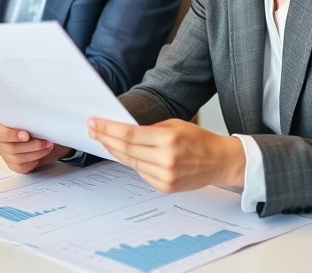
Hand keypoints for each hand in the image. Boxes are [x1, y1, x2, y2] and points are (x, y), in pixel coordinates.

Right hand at [0, 120, 70, 173]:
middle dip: (32, 145)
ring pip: (17, 159)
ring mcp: (6, 154)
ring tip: (48, 146)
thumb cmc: (35, 121)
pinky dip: (34, 161)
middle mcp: (0, 141)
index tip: (27, 135)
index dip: (12, 135)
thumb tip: (35, 111)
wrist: (44, 133)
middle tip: (46, 141)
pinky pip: (22, 167)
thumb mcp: (32, 114)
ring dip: (36, 153)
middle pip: (11, 148)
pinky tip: (42, 153)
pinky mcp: (13, 164)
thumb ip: (29, 115)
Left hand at [88, 118, 245, 192]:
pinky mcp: (165, 187)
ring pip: (131, 162)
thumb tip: (123, 130)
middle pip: (126, 149)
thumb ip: (149, 129)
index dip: (108, 129)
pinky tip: (124, 154)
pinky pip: (141, 173)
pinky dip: (131, 162)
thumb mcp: (175, 125)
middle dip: (106, 139)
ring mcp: (164, 176)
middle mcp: (165, 159)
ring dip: (115, 151)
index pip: (129, 135)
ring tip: (105, 140)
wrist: (219, 161)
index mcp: (168, 139)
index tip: (94, 123)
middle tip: (93, 130)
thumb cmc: (198, 139)